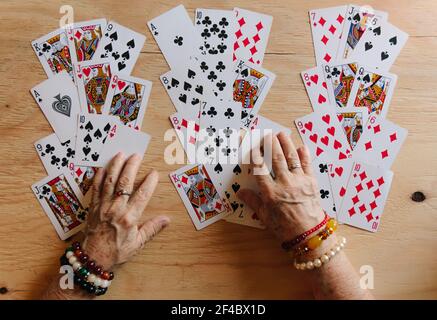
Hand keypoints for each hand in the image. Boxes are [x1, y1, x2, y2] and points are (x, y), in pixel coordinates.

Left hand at [82, 153, 169, 268]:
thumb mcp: (138, 243)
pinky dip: (98, 176)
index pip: (142, 194)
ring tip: (120, 154)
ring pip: (110, 181)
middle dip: (131, 166)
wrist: (92, 258)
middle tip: (136, 155)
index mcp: (129, 218)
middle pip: (125, 182)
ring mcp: (103, 206)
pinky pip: (95, 188)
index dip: (149, 182)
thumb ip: (152, 228)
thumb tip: (166, 219)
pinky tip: (102, 168)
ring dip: (115, 166)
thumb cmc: (116, 251)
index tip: (154, 173)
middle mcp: (116, 209)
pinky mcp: (93, 206)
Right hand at [238, 132, 324, 243]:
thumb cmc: (284, 228)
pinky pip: (307, 165)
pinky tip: (301, 146)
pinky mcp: (311, 182)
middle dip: (271, 145)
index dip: (255, 156)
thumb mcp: (264, 216)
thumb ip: (253, 202)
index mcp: (271, 193)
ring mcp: (299, 181)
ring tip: (281, 134)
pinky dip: (304, 155)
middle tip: (267, 134)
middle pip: (276, 159)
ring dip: (286, 144)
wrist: (308, 234)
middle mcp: (285, 184)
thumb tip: (240, 192)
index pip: (260, 170)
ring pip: (291, 158)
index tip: (253, 147)